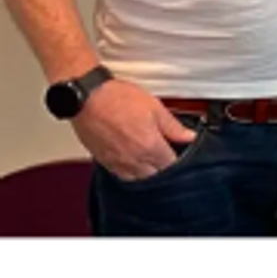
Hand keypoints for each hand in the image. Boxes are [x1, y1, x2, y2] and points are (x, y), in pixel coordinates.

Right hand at [70, 78, 196, 180]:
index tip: (178, 151)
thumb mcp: (154, 107)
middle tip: (164, 153)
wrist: (87, 98)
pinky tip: (132, 161)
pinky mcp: (103, 161)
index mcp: (150, 147)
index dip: (178, 158)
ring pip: (138, 178)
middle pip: (155, 175)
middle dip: (162, 167)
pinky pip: (121, 175)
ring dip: (146, 172)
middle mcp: (133, 159)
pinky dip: (129, 172)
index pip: (171, 165)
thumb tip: (188, 137)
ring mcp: (117, 162)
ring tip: (149, 158)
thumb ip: (173, 126)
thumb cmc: (117, 99)